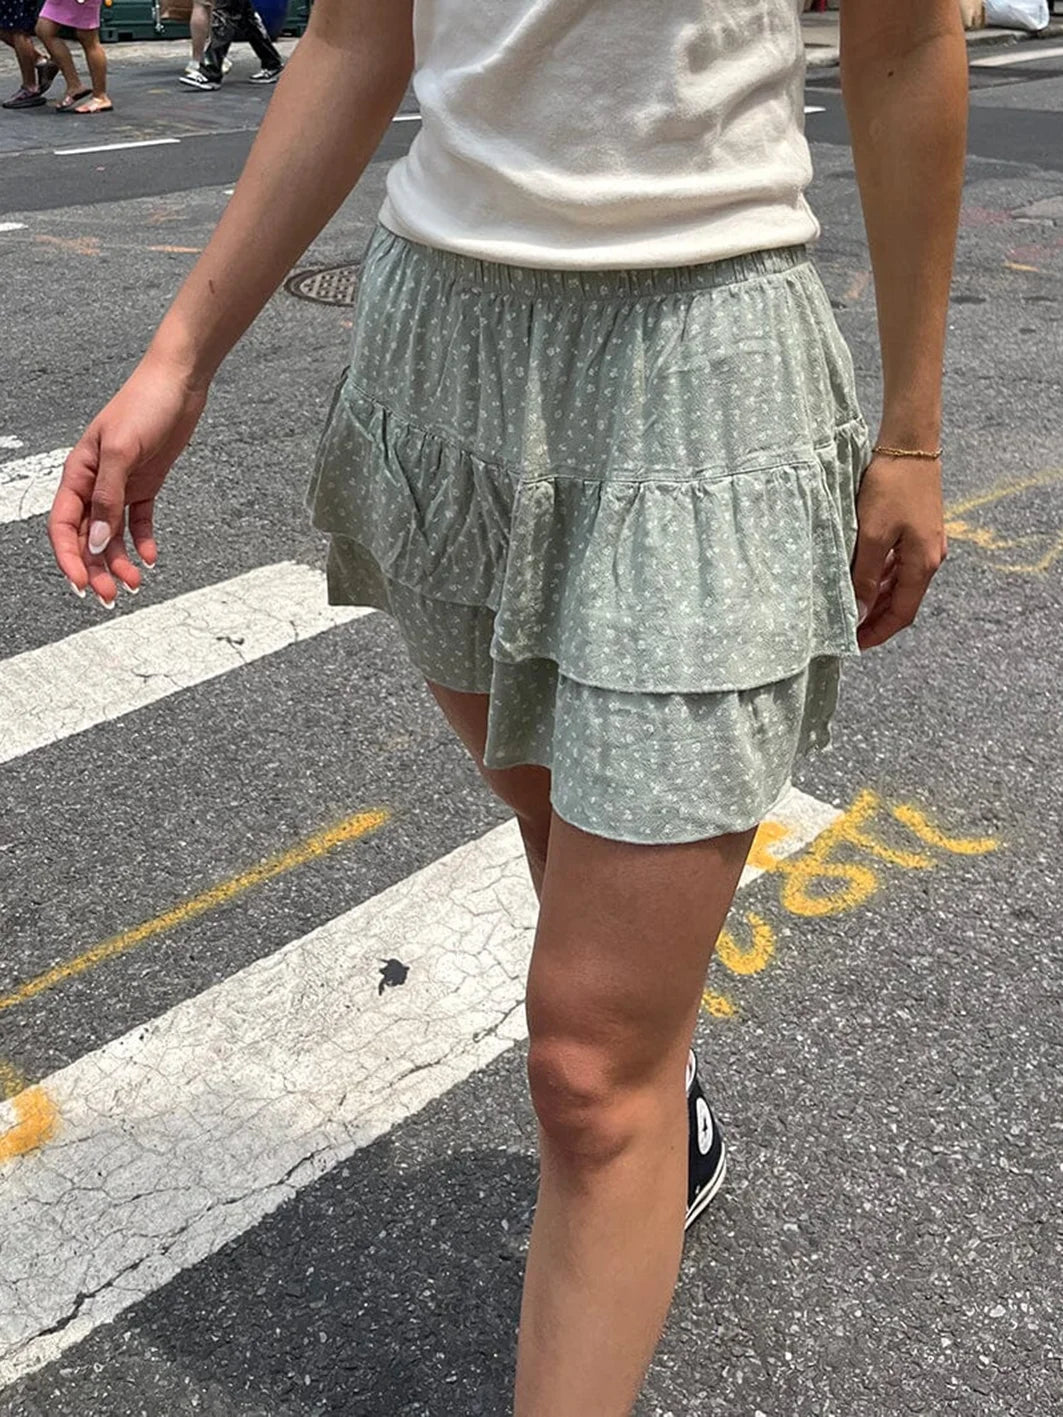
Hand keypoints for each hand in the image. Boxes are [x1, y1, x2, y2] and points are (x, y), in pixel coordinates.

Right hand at [47, 354, 208, 606]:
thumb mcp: (123, 452)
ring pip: (112, 535)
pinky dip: (142, 541)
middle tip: (108, 597)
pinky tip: (150, 560)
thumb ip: (109, 499)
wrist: (178, 384)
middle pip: (87, 536)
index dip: (69, 558)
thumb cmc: (144, 406)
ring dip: (118, 562)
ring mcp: (120, 485)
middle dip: (95, 569)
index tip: (82, 584)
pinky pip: (139, 521)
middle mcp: (95, 483)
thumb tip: (99, 542)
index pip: (63, 525)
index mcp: (78, 473)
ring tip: (133, 586)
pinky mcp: (145, 485)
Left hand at [850, 454, 947, 650]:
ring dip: (876, 598)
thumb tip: (858, 613)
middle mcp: (930, 558)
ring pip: (899, 584)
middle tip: (846, 630)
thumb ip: (864, 576)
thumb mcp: (872, 535)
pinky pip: (899, 565)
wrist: (910, 444)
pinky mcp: (918, 530)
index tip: (854, 644)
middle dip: (875, 618)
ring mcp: (926, 544)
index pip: (901, 613)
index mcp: (923, 564)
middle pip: (902, 601)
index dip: (877, 632)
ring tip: (849, 608)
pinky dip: (880, 577)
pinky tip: (860, 579)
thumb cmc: (890, 488)